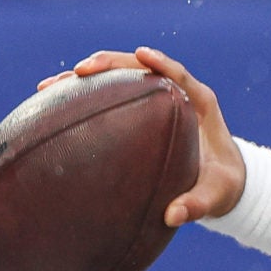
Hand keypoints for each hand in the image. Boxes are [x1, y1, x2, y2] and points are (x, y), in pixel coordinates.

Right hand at [39, 47, 246, 226]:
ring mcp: (155, 101)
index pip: (179, 75)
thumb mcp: (216, 197)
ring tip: (49, 86)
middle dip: (110, 64)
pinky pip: (109, 97)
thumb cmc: (222, 186)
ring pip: (118, 78)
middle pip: (140, 68)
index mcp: (200, 103)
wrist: (222, 183)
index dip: (160, 62)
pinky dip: (83, 98)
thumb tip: (173, 216)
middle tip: (80, 70)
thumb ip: (199, 204)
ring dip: (86, 79)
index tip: (141, 55)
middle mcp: (176, 95)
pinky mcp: (139, 112)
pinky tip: (49, 106)